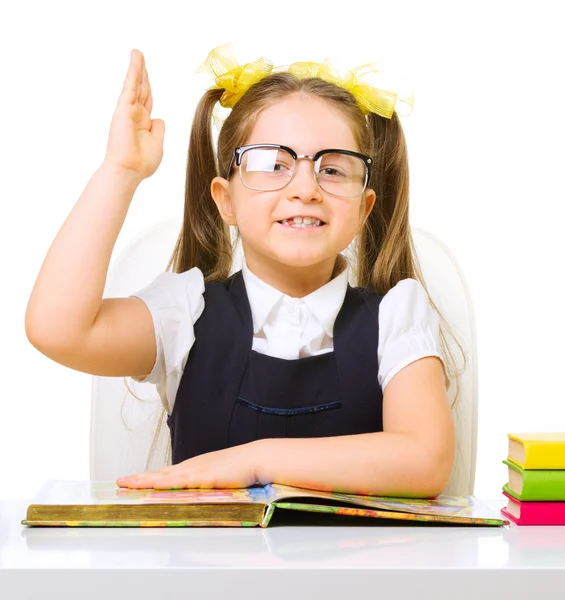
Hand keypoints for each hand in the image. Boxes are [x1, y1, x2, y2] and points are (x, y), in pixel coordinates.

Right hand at [104, 49, 164, 180]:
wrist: (128, 171)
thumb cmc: (141, 163)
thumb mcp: (157, 145)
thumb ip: (158, 129)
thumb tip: (158, 118)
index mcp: (142, 123)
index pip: (147, 100)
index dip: (148, 88)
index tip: (147, 76)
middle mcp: (134, 115)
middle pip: (141, 89)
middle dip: (142, 73)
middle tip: (140, 57)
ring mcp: (128, 111)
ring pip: (135, 84)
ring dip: (136, 68)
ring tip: (137, 52)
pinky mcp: (123, 109)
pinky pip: (130, 87)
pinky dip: (133, 73)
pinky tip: (136, 60)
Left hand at [116, 442, 260, 489]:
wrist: (255, 458)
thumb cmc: (240, 468)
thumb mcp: (218, 477)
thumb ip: (205, 485)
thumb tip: (196, 495)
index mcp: (193, 467)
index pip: (165, 473)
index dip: (148, 477)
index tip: (132, 480)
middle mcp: (191, 467)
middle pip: (160, 473)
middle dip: (140, 478)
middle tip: (121, 482)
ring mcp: (196, 470)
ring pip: (165, 476)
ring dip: (146, 480)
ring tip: (128, 484)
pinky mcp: (204, 476)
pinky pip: (181, 481)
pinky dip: (166, 482)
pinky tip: (154, 484)